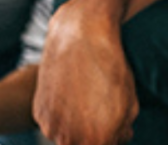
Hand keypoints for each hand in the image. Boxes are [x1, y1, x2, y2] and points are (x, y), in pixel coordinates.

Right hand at [34, 1, 138, 144]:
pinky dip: (63, 113)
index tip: (110, 128)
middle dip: (93, 136)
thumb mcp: (129, 105)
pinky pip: (54, 121)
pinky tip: (72, 92)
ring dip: (76, 125)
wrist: (80, 33)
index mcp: (95, 141)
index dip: (109, 139)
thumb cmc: (109, 67)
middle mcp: (68, 139)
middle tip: (100, 112)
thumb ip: (121, 132)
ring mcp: (50, 126)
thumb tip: (114, 140)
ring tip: (85, 96)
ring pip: (67, 136)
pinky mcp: (38, 112)